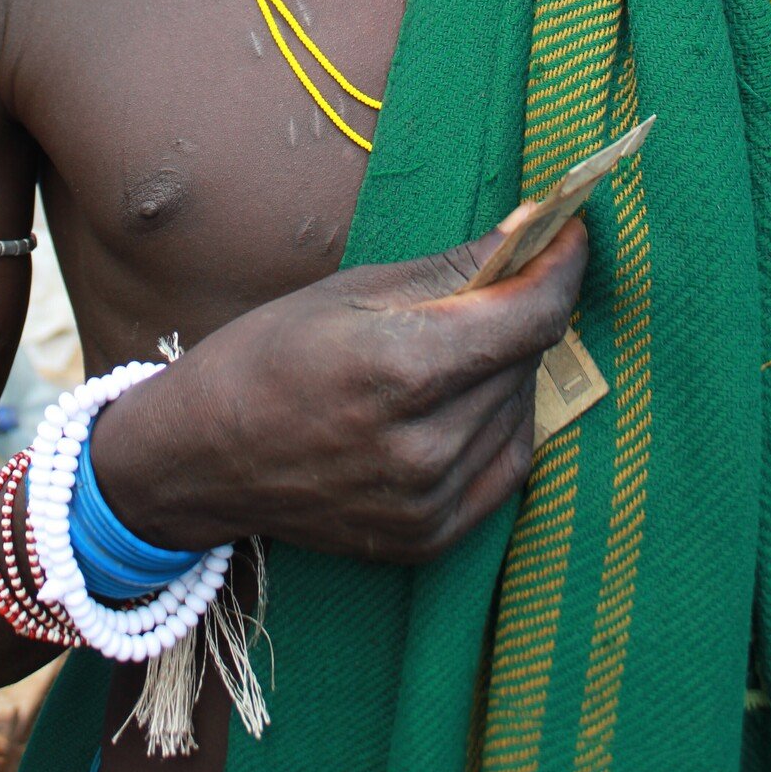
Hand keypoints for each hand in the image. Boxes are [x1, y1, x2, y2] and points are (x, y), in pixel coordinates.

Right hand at [89, 216, 586, 566]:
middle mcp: (425, 445)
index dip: (563, 268)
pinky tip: (455, 399)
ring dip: (509, 369)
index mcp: (401, 368)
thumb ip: (453, 270)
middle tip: (497, 281)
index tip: (571, 234)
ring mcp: (430, 501)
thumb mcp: (351, 291)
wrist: (199, 459)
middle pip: (529, 360)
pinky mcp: (430, 538)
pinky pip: (505, 466)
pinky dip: (497, 422)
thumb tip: (531, 233)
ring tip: (454, 347)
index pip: (530, 316)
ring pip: (522, 412)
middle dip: (524, 310)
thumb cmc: (266, 355)